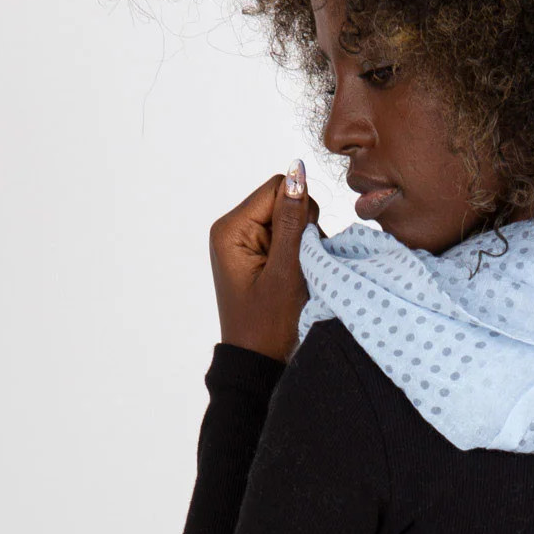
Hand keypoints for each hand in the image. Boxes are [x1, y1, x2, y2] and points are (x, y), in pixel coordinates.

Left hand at [209, 159, 320, 363]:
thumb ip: (293, 220)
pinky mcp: (256, 252)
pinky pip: (287, 235)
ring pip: (290, 217)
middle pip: (284, 199)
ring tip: (293, 277)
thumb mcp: (286, 272)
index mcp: (231, 229)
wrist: (259, 363)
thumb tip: (298, 170)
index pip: (278, 187)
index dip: (300, 213)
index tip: (297, 251)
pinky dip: (297, 253)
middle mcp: (233, 228)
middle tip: (294, 268)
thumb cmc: (269, 325)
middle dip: (301, 228)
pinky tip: (291, 277)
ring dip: (302, 243)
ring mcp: (244, 241)